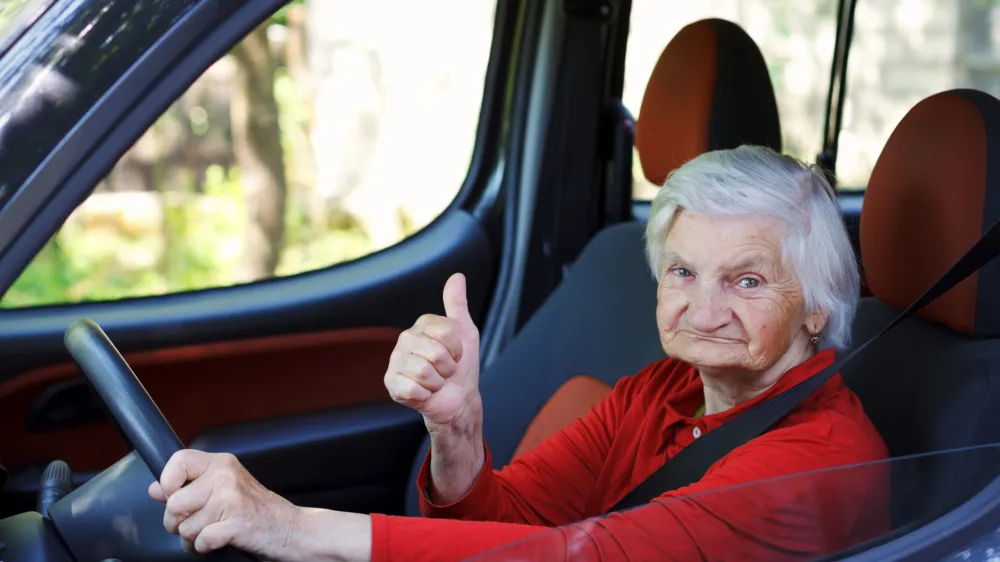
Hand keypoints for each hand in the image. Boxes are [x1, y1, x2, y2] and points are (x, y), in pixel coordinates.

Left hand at [148, 449, 300, 557]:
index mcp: (221, 463)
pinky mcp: (237, 522)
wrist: (290, 528)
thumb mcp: (223, 489)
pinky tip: (219, 541)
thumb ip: (189, 486)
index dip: (168, 483)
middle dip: (177, 523)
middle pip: (174, 503)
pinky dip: (205, 548)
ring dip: (193, 539)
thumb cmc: (256, 509)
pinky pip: (201, 541)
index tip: (175, 497)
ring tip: (210, 533)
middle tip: (195, 523)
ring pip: (185, 527)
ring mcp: (232, 498)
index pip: (178, 461)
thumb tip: (155, 488)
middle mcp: (225, 476)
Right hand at [384, 272, 481, 428]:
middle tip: (445, 370)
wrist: (458, 400)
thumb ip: (458, 305)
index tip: (455, 354)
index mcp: (422, 325)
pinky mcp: (391, 383)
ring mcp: (395, 361)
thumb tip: (457, 276)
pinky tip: (424, 392)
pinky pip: (412, 388)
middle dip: (447, 367)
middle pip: (435, 352)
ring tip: (436, 381)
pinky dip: (425, 395)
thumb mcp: (465, 333)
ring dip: (438, 383)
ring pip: (423, 371)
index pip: (445, 331)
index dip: (457, 348)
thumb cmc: (461, 367)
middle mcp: (405, 339)